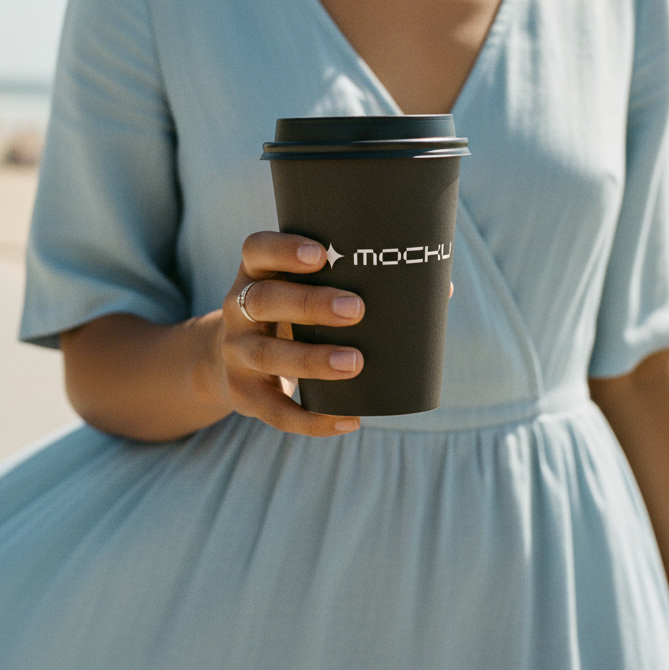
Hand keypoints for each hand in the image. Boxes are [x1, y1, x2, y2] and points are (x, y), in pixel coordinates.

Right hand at [217, 232, 364, 436]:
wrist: (231, 361)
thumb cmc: (289, 316)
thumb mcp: (298, 291)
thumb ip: (350, 284)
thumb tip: (437, 289)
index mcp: (255, 274)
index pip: (256, 249)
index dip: (283, 249)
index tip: (322, 254)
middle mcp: (237, 309)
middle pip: (263, 300)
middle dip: (309, 303)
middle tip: (356, 309)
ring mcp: (236, 352)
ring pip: (267, 354)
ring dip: (311, 359)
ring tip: (354, 362)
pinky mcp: (243, 392)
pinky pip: (274, 410)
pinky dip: (311, 419)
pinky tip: (349, 420)